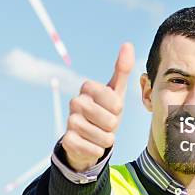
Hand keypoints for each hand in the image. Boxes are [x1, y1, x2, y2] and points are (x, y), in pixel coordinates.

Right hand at [61, 43, 134, 171]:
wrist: (88, 138)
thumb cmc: (105, 112)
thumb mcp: (116, 91)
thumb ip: (122, 69)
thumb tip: (127, 44)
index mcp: (87, 88)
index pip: (116, 102)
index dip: (118, 109)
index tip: (111, 108)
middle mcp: (75, 102)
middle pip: (111, 121)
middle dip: (113, 126)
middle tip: (105, 123)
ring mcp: (70, 121)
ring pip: (104, 137)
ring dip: (106, 140)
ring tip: (99, 134)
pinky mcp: (67, 141)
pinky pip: (93, 149)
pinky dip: (97, 150)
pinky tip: (91, 145)